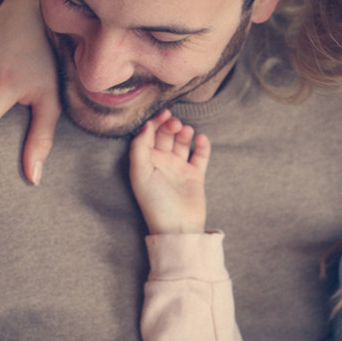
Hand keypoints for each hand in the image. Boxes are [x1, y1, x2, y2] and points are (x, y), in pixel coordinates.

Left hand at [129, 110, 209, 234]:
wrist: (178, 226)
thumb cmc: (155, 203)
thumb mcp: (140, 174)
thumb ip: (139, 148)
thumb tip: (146, 126)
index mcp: (145, 162)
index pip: (148, 136)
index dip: (154, 122)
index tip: (163, 114)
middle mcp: (162, 163)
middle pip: (165, 136)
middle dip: (170, 126)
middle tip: (176, 123)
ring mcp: (179, 168)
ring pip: (182, 143)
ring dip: (184, 133)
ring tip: (187, 131)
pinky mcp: (195, 175)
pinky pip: (200, 155)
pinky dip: (202, 145)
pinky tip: (201, 139)